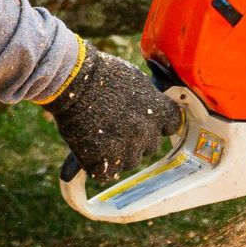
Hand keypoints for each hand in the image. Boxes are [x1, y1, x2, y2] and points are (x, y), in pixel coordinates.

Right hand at [42, 45, 178, 179]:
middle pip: (149, 147)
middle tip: (117, 127)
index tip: (149, 122)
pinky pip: (105, 173)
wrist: (74, 81)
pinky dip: (98, 166)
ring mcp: (125, 148)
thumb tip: (149, 101)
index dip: (159, 124)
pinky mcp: (102, 160)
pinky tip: (90, 152)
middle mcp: (147, 133)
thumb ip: (147, 96)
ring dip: (118, 154)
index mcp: (158, 111)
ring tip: (101, 137)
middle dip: (137, 140)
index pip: (171, 125)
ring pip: (129, 162)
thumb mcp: (135, 78)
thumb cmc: (102, 73)